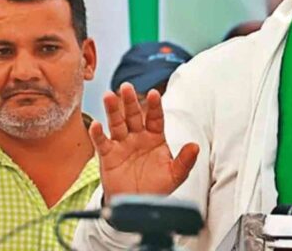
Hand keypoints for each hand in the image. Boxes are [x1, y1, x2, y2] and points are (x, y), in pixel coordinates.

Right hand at [89, 82, 199, 200]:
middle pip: (133, 115)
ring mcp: (122, 145)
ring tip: (108, 96)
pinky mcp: (109, 156)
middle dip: (130, 101)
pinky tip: (97, 125)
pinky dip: (98, 134)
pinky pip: (102, 143)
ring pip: (117, 124)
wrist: (138, 205)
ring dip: (112, 110)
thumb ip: (185, 160)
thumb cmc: (157, 187)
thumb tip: (195, 146)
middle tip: (126, 86)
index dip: (154, 106)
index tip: (154, 93)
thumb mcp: (175, 174)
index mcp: (155, 137)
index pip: (155, 117)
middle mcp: (138, 137)